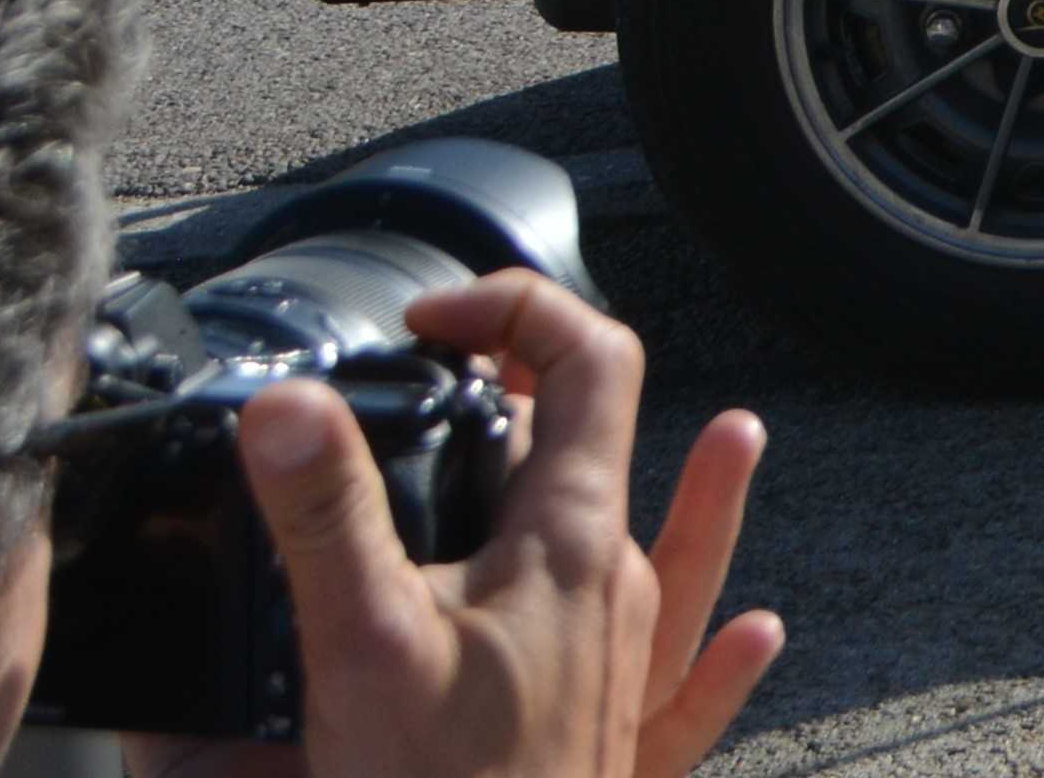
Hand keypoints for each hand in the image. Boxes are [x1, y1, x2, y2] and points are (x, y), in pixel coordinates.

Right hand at [172, 274, 781, 777]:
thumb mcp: (363, 640)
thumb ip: (326, 518)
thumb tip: (284, 406)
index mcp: (566, 540)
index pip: (588, 363)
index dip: (519, 310)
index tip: (432, 322)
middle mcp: (615, 589)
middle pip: (611, 457)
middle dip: (554, 398)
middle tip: (479, 378)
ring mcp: (623, 669)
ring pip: (673, 559)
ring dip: (690, 499)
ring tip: (734, 438)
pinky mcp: (614, 748)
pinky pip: (691, 690)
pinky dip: (718, 652)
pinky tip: (759, 634)